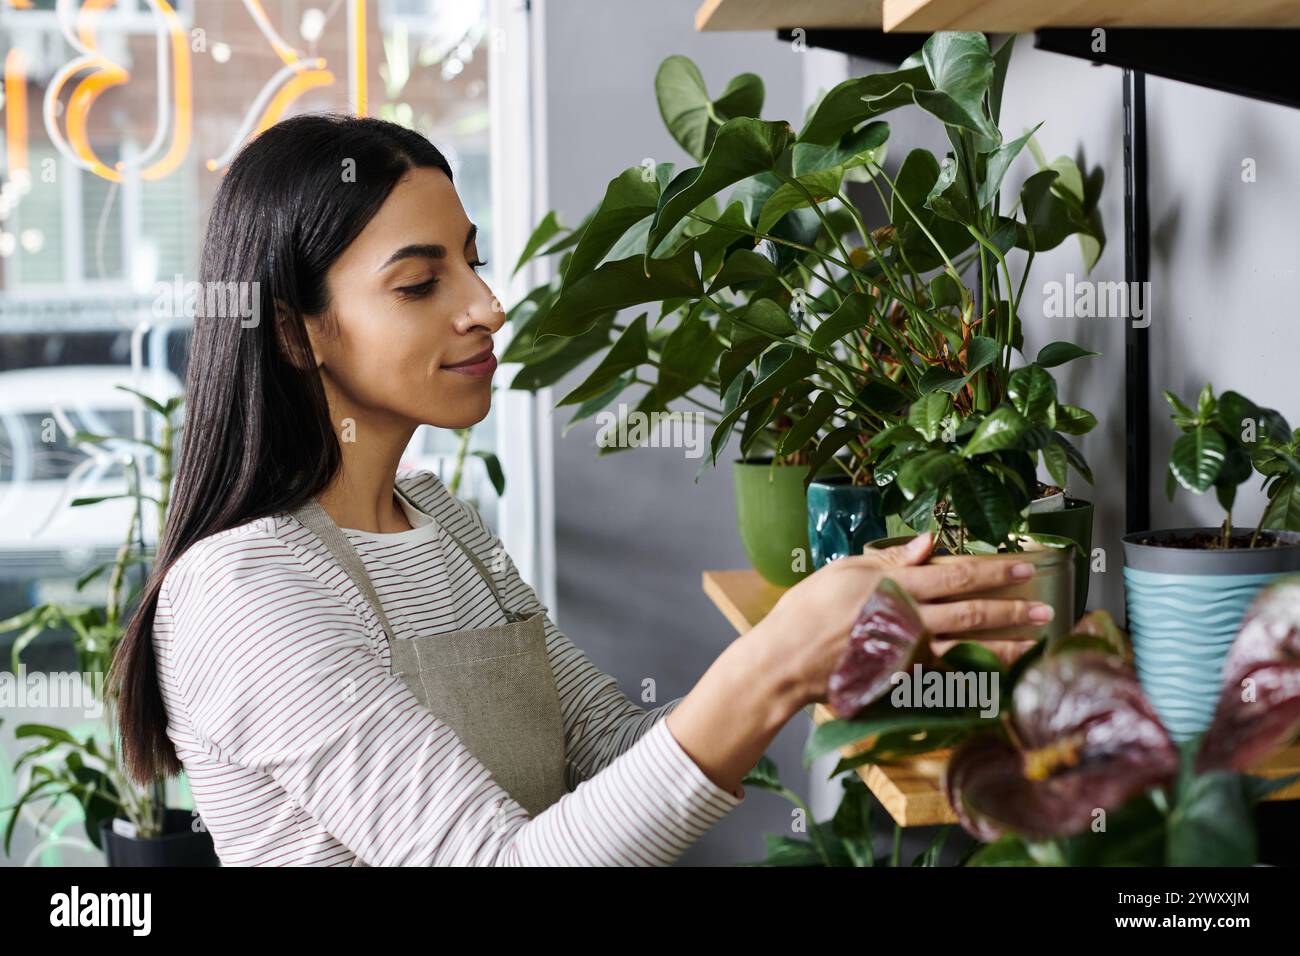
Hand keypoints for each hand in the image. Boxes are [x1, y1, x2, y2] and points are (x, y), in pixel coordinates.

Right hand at [749, 532, 1052, 708]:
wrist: (786, 659)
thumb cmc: (808, 608)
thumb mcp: (846, 568)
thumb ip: (893, 557)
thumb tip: (932, 543)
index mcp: (897, 586)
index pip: (957, 575)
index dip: (994, 571)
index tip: (1025, 566)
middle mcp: (910, 619)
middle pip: (972, 612)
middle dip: (1012, 609)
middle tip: (1044, 607)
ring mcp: (907, 653)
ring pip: (967, 649)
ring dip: (1006, 645)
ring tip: (1035, 643)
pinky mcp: (901, 679)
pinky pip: (946, 676)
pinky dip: (974, 675)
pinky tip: (996, 674)